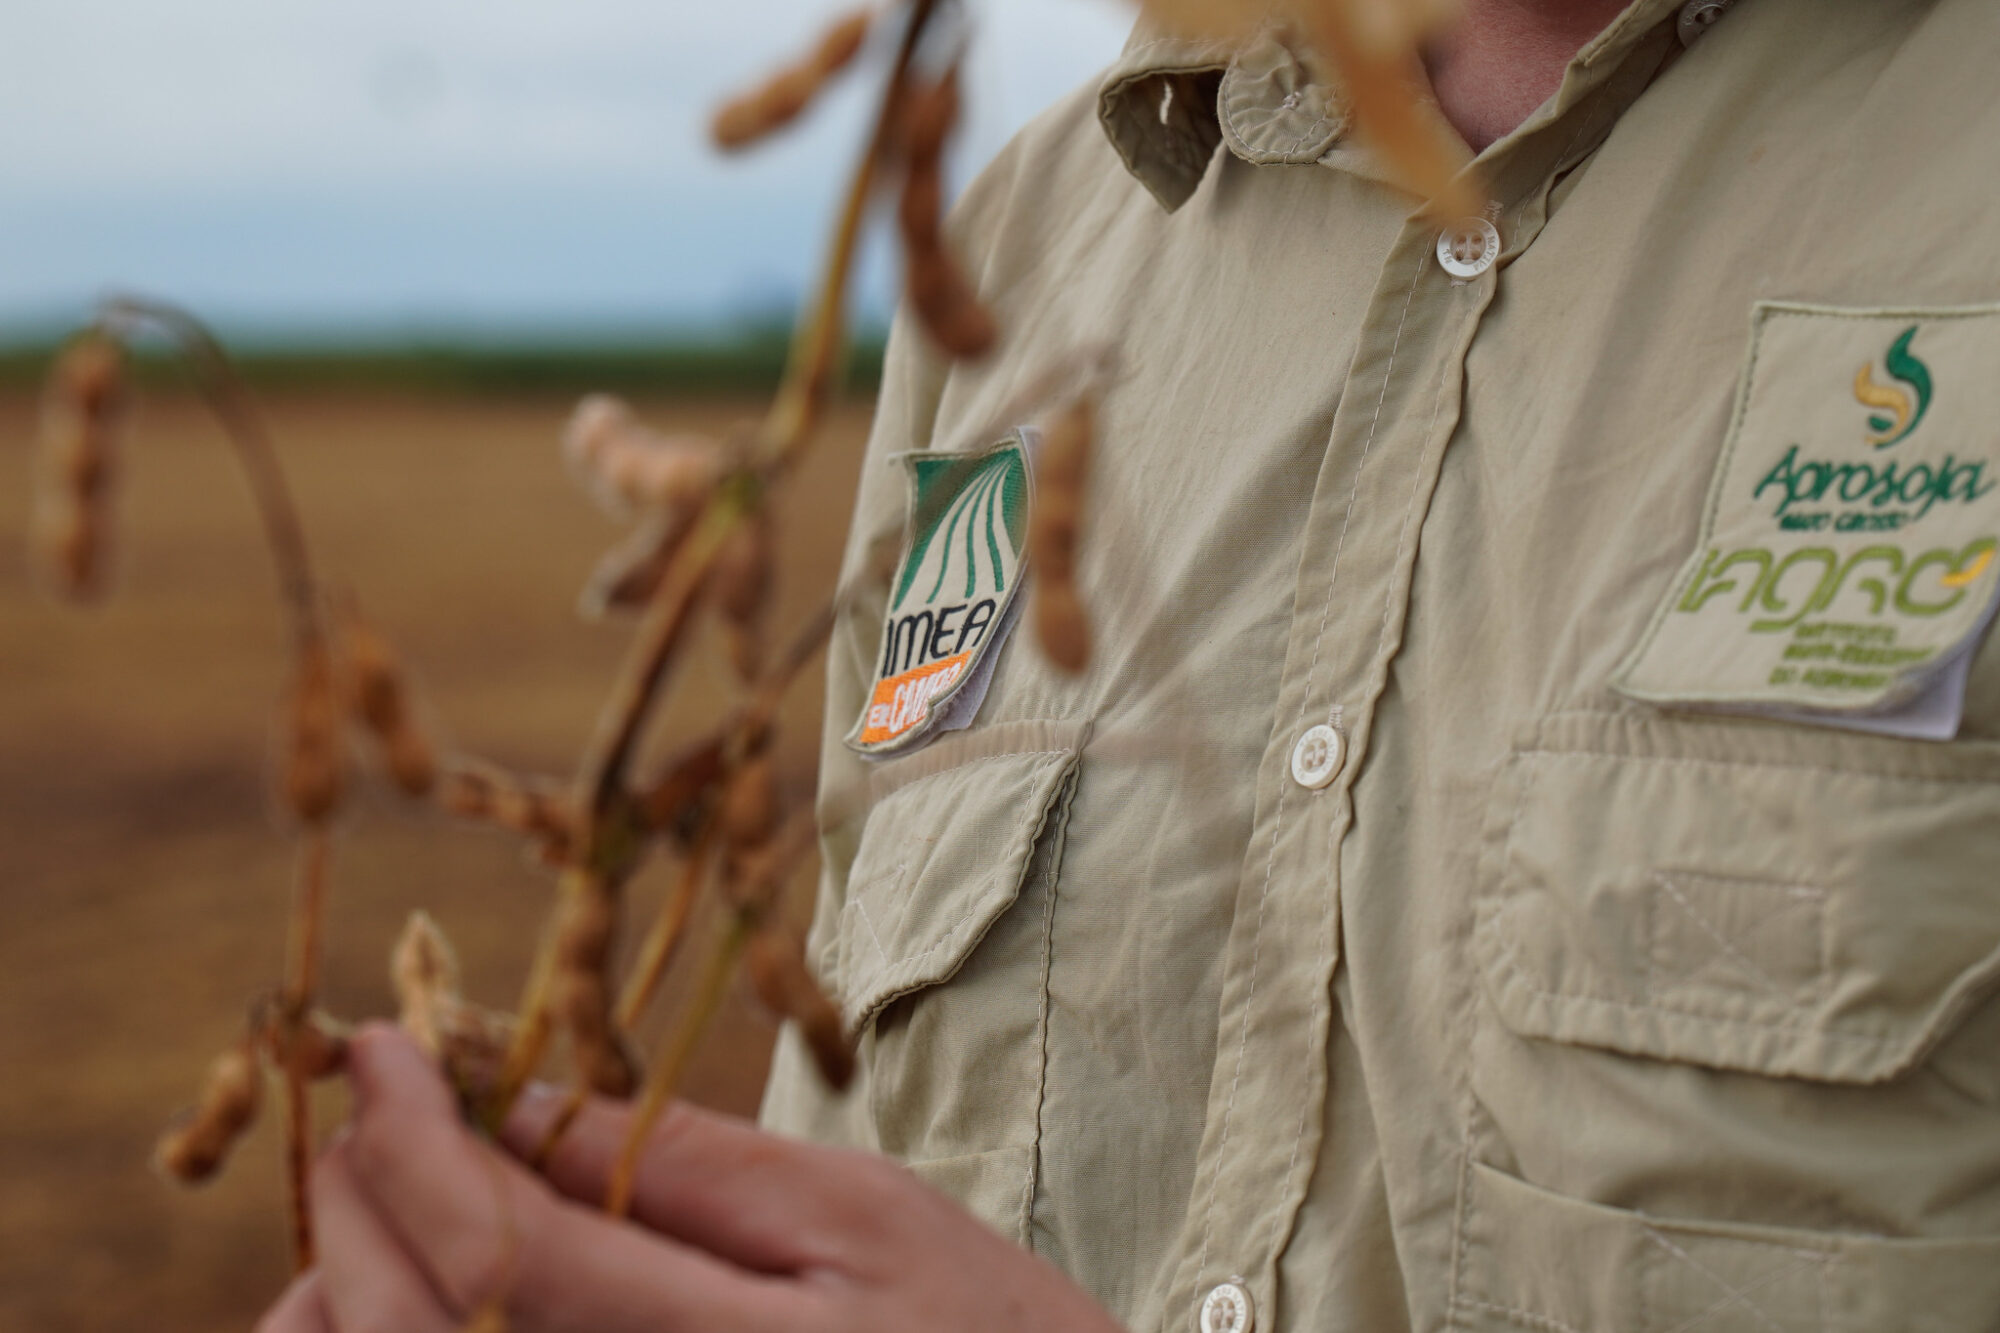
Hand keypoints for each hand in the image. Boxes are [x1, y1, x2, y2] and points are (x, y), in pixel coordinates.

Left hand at [256, 1024, 1123, 1332]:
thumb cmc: (974, 1326)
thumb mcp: (851, 1213)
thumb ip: (680, 1162)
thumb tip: (513, 1097)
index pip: (504, 1248)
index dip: (413, 1137)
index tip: (379, 1046)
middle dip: (355, 1205)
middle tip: (367, 1109)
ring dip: (344, 1298)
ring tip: (371, 1208)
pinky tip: (393, 1304)